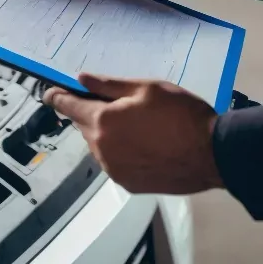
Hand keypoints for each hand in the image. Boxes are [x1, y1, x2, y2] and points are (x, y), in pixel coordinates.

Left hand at [44, 74, 223, 194]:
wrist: (212, 154)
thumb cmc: (181, 115)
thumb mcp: (146, 88)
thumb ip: (108, 85)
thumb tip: (81, 79)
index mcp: (103, 121)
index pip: (68, 106)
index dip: (57, 97)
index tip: (49, 94)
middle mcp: (102, 148)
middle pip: (85, 127)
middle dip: (94, 115)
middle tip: (120, 105)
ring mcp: (114, 169)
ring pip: (100, 146)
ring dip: (109, 135)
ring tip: (140, 127)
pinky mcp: (128, 184)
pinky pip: (115, 163)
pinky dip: (122, 153)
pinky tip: (145, 146)